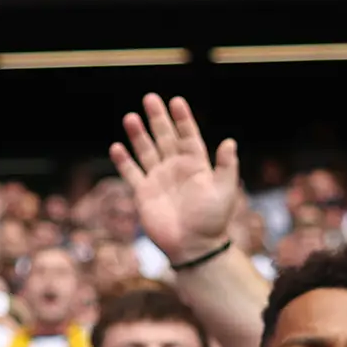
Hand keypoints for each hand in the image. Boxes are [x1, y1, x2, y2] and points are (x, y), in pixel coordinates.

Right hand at [111, 95, 241, 263]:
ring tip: (131, 117)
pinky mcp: (144, 193)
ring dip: (139, 135)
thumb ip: (226, 166)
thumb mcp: (224, 191)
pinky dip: (124, 161)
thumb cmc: (212, 221)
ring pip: (146, 151)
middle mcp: (176, 168)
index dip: (182, 119)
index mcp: (196, 165)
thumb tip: (230, 142)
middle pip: (165, 137)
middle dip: (157, 119)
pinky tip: (117, 147)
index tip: (176, 101)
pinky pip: (132, 173)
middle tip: (150, 98)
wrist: (194, 248)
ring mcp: (159, 179)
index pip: (188, 136)